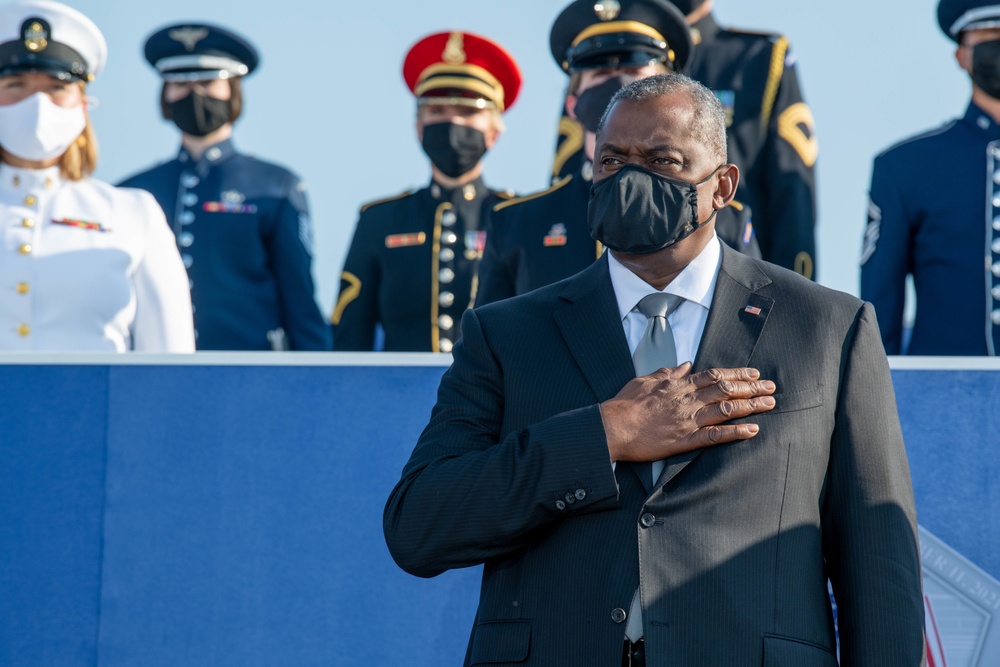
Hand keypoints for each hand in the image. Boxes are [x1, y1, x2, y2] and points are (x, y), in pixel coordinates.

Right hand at [600, 363, 775, 462]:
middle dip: (752, 387)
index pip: (714, 375)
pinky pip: (715, 436)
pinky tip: (752, 430)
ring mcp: (687, 419)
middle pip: (727, 390)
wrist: (613, 426)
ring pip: (726, 410)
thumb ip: (668, 372)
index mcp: (678, 384)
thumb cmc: (625, 404)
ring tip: (770, 404)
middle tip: (771, 387)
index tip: (753, 373)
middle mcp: (687, 399)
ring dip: (751, 406)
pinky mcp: (684, 440)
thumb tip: (685, 364)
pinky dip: (735, 433)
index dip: (737, 373)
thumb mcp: (645, 380)